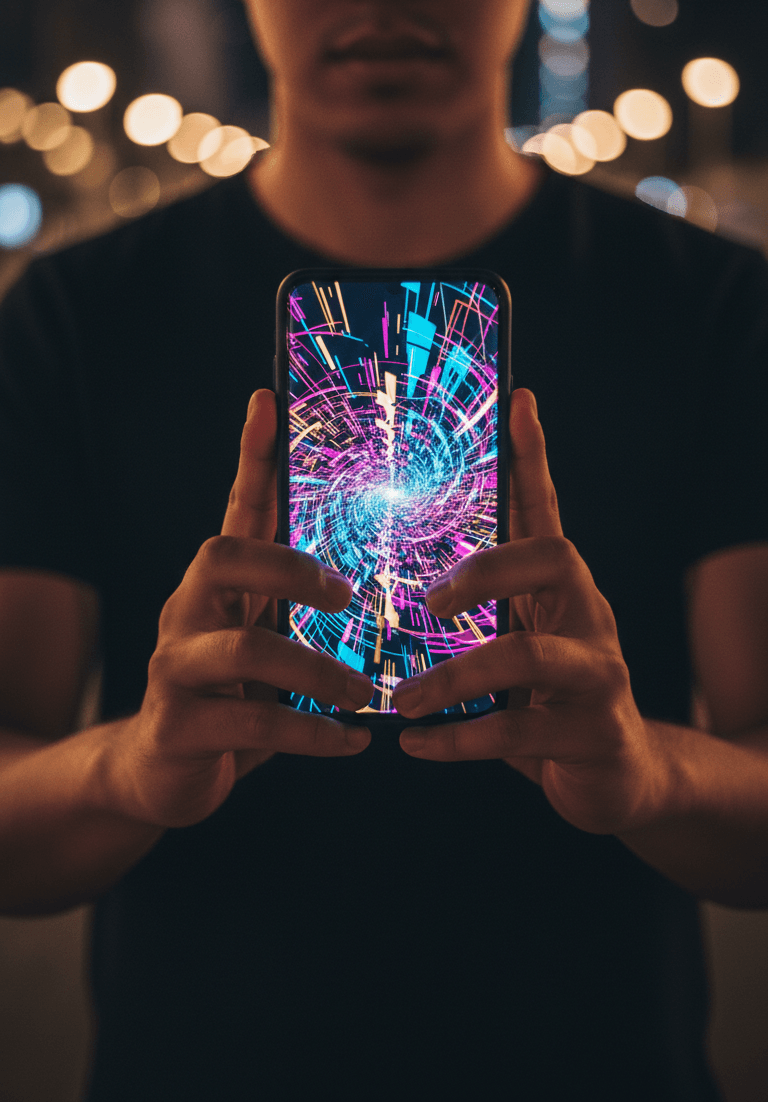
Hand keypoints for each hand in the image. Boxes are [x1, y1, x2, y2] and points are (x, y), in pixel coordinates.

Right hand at [109, 390, 371, 827]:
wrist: (160, 771)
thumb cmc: (232, 693)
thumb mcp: (262, 640)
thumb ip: (297, 604)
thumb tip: (372, 567)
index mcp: (215, 585)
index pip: (234, 508)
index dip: (251, 456)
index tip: (269, 400)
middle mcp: (185, 611)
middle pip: (221, 557)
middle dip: (288, 568)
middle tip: (347, 595)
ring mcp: (172, 668)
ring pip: (244, 650)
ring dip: (317, 671)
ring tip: (366, 694)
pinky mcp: (176, 729)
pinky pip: (250, 724)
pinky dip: (310, 733)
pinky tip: (351, 741)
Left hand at [392, 388, 656, 834]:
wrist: (620, 776)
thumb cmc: (548, 698)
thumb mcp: (518, 644)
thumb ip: (482, 610)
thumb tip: (403, 575)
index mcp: (564, 588)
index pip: (549, 510)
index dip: (534, 457)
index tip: (518, 401)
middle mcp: (591, 616)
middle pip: (554, 559)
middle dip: (486, 571)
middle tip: (430, 600)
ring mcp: (602, 675)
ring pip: (529, 657)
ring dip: (455, 678)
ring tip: (404, 701)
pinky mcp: (597, 734)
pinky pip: (521, 730)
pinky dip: (460, 740)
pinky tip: (418, 747)